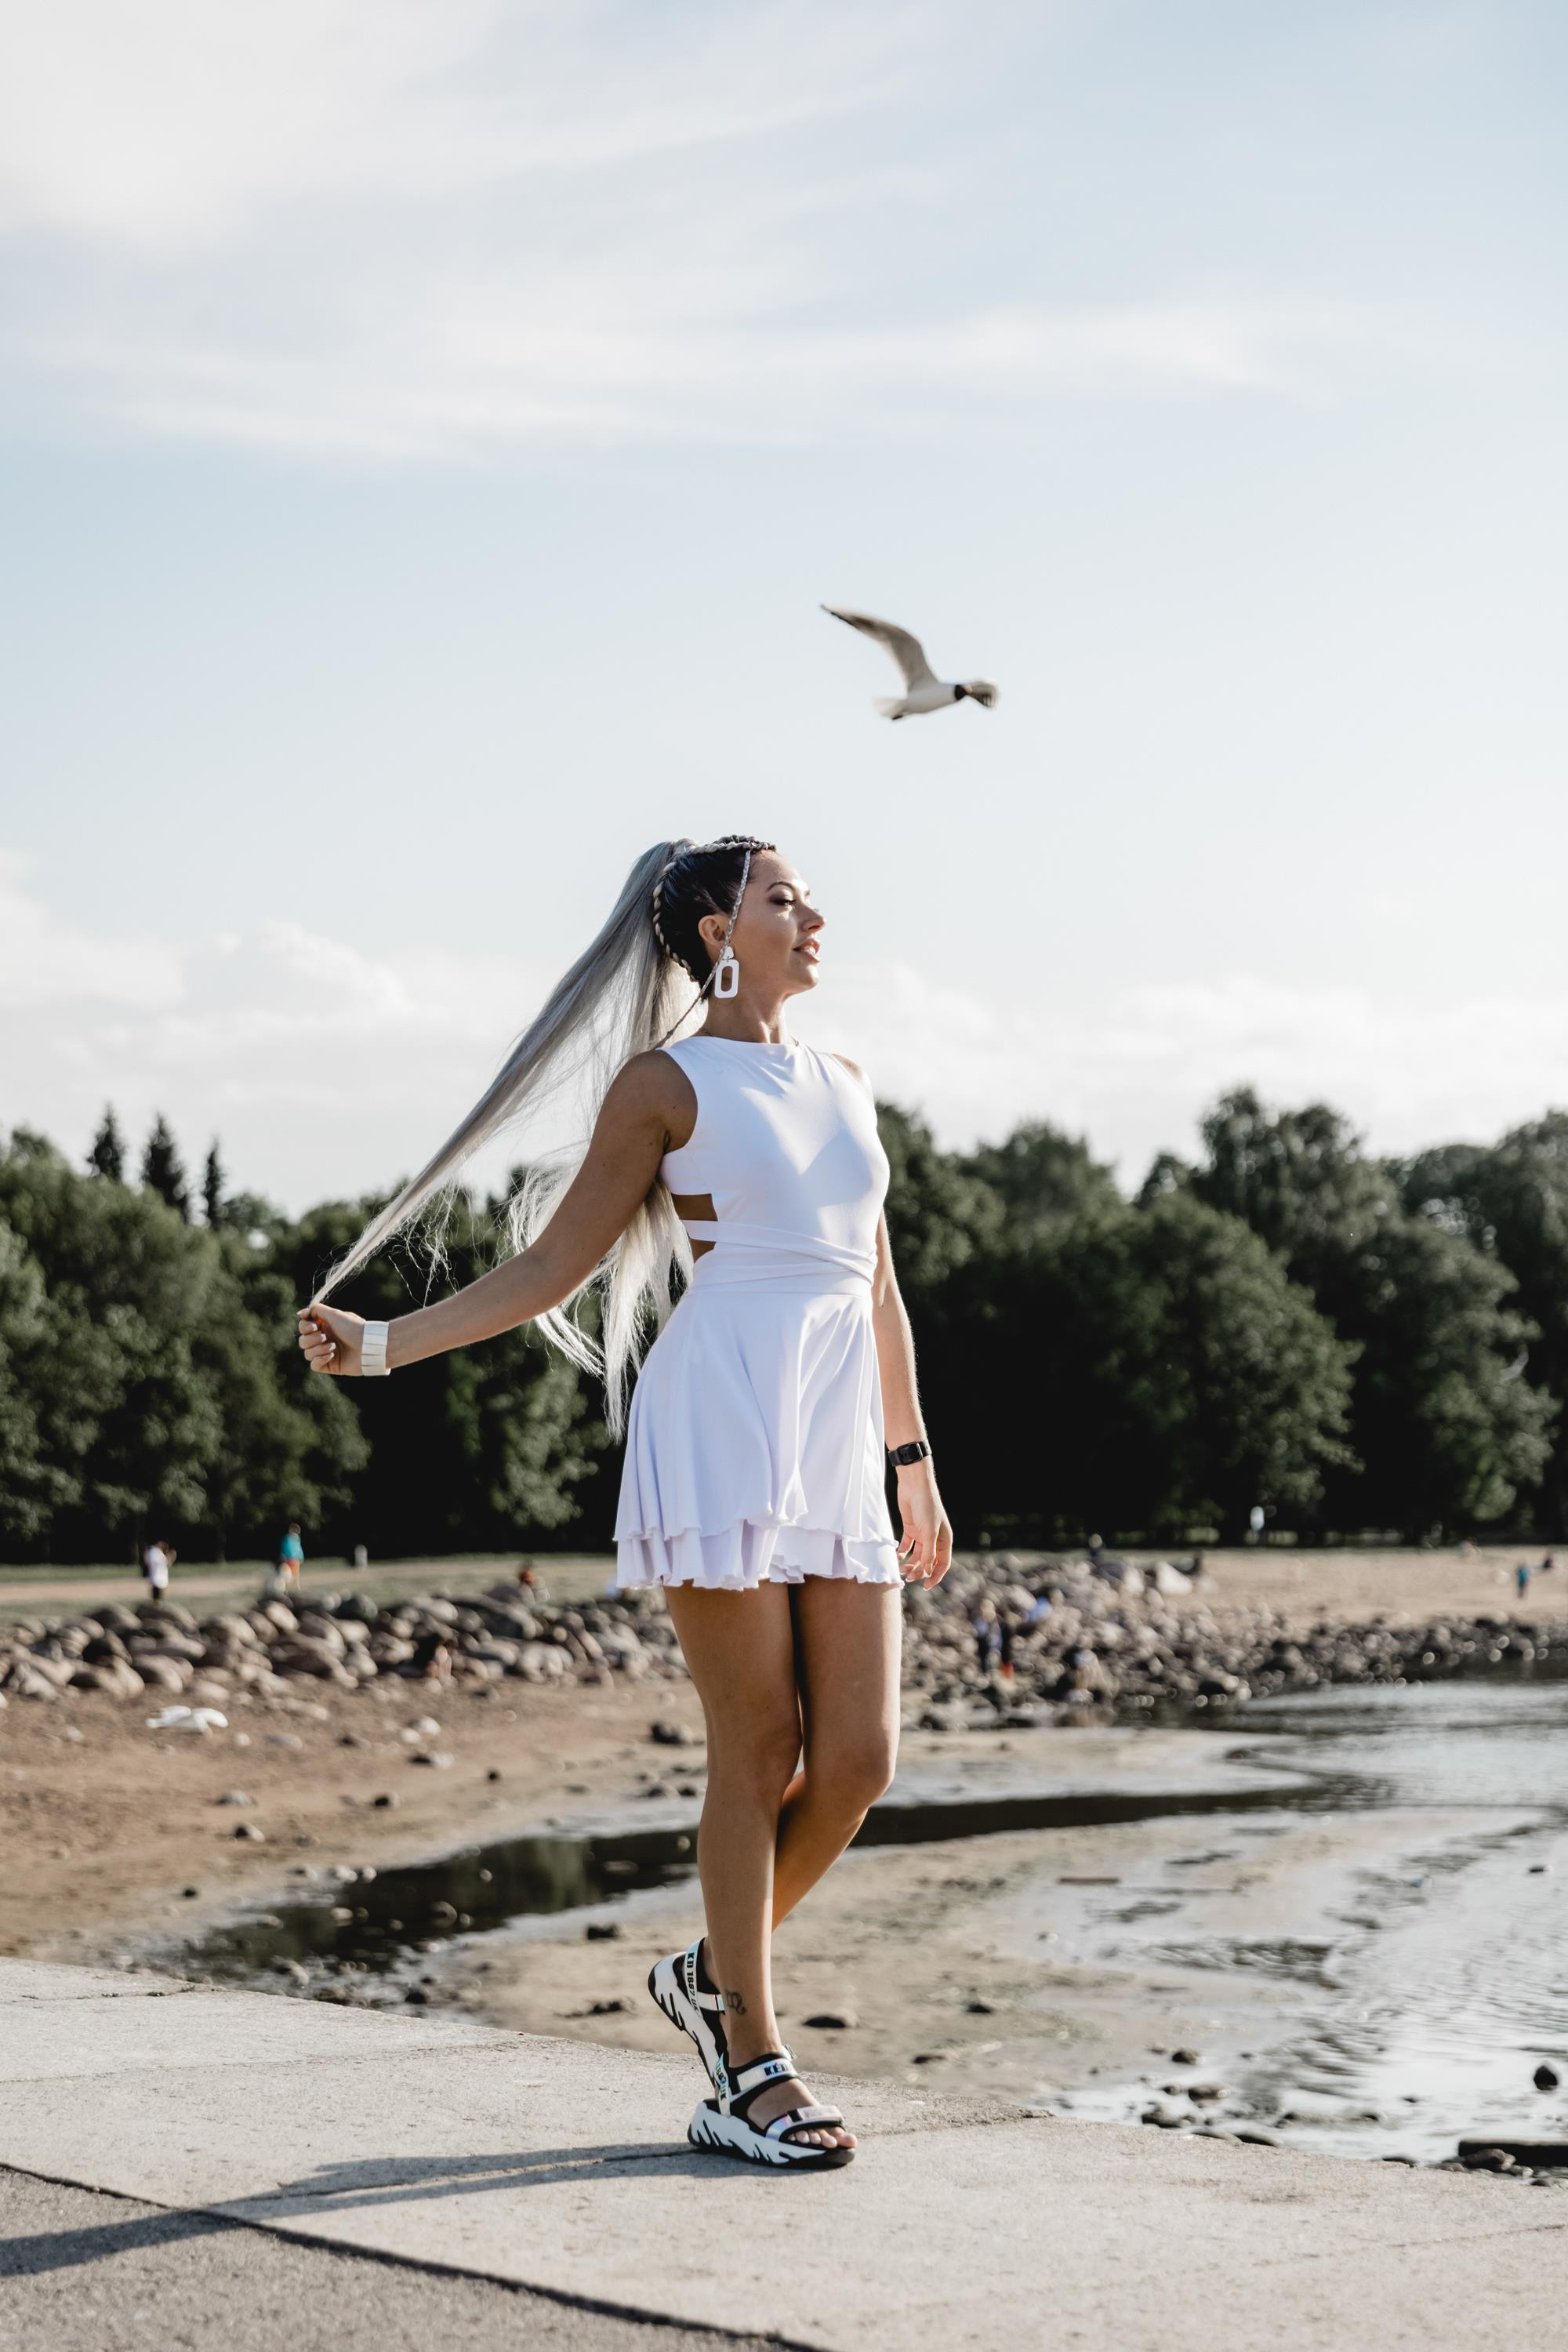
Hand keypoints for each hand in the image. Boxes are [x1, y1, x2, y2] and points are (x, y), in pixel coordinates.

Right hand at [297, 1303, 364, 1376]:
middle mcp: (324, 1339)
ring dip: (318, 1349)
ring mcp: (326, 1353)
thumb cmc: (353, 1328)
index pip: (303, 1327)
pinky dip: (320, 1360)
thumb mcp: (334, 1314)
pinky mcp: (330, 1365)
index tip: (313, 1326)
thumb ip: (316, 1310)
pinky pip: (314, 1365)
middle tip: (324, 1336)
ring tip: (333, 1346)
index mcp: (324, 1326)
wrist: (368, 1345)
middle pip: (303, 1341)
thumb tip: (301, 1313)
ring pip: (307, 1353)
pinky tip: (332, 1355)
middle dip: (311, 1338)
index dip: (304, 1326)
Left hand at [894, 1461, 952, 1586]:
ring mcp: (922, 1534)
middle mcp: (935, 1539)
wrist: (914, 1485)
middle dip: (919, 1571)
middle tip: (908, 1578)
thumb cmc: (927, 1506)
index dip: (935, 1576)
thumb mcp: (929, 1532)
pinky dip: (902, 1552)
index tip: (925, 1587)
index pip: (942, 1564)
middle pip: (928, 1562)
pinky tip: (897, 1556)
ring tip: (901, 1569)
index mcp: (945, 1540)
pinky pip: (907, 1545)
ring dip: (910, 1563)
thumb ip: (928, 1553)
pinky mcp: (911, 1528)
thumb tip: (928, 1572)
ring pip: (917, 1555)